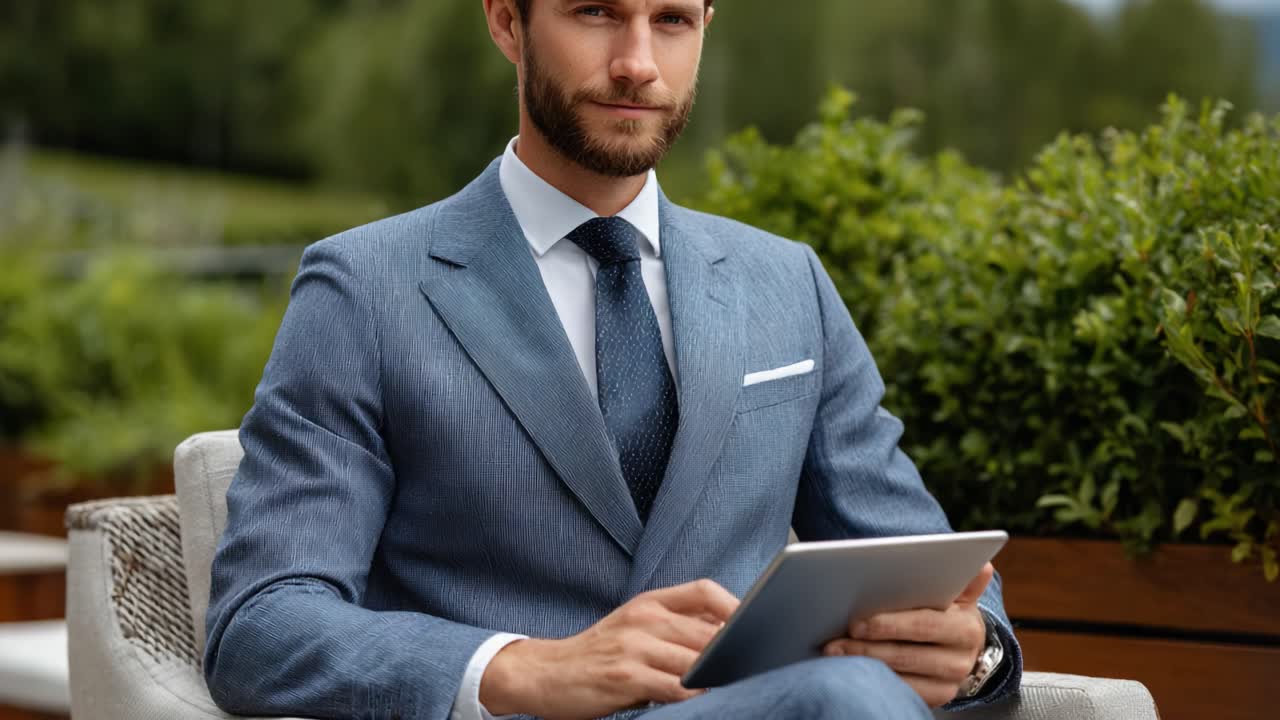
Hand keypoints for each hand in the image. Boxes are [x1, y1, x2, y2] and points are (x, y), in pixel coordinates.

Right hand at [479, 579, 739, 719]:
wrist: (543, 674)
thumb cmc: (598, 656)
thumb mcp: (634, 629)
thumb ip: (675, 629)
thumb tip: (730, 637)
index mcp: (649, 603)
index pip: (704, 590)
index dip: (737, 606)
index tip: (761, 626)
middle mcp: (643, 618)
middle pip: (708, 628)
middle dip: (740, 648)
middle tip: (765, 663)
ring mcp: (633, 646)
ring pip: (695, 658)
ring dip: (723, 675)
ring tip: (745, 684)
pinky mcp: (625, 676)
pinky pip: (674, 687)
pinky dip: (696, 696)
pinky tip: (709, 701)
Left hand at [822, 562, 993, 707]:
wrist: (961, 648)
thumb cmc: (948, 613)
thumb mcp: (959, 595)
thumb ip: (963, 581)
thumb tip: (984, 566)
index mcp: (966, 628)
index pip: (923, 625)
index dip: (888, 624)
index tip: (856, 622)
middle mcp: (961, 660)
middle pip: (905, 654)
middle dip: (866, 646)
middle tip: (834, 640)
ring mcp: (948, 683)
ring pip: (898, 675)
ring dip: (862, 663)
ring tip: (833, 652)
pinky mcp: (935, 699)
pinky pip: (899, 691)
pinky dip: (873, 680)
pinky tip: (851, 670)